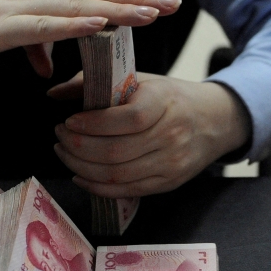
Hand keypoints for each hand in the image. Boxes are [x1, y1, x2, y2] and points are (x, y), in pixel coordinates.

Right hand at [0, 0, 180, 65]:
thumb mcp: (5, 32)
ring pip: (79, 3)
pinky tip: (99, 22)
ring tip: (151, 11)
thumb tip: (49, 69)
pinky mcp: (4, 24)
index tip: (160, 0)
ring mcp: (23, 5)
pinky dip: (75, 22)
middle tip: (173, 4)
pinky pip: (45, 24)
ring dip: (118, 6)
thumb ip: (33, 44)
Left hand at [50, 73, 251, 196]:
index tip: (69, 121)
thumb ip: (96, 83)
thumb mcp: (141, 80)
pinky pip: (127, 190)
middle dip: (79, 148)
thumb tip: (55, 93)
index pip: (127, 119)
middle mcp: (171, 135)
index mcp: (164, 102)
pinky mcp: (168, 183)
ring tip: (65, 154)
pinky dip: (97, 186)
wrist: (215, 121)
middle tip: (60, 138)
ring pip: (118, 175)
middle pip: (117, 152)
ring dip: (82, 167)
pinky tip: (80, 175)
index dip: (92, 124)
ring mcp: (171, 163)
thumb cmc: (171, 98)